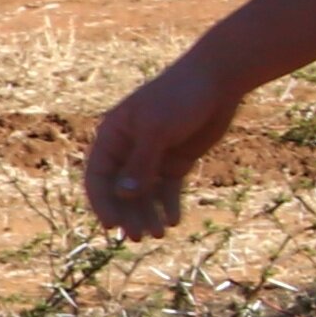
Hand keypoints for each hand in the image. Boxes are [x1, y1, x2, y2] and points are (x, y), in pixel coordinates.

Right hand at [83, 55, 242, 240]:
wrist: (218, 80)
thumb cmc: (180, 97)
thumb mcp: (157, 130)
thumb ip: (140, 164)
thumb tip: (122, 195)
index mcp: (113, 136)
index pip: (97, 176)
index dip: (102, 202)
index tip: (111, 225)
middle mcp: (129, 149)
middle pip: (120, 190)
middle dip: (128, 214)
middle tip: (138, 236)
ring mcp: (152, 156)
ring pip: (144, 194)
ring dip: (148, 215)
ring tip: (158, 233)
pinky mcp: (176, 161)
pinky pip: (167, 189)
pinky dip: (168, 205)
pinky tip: (173, 220)